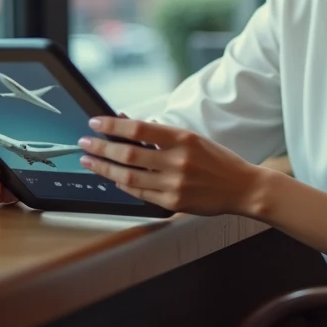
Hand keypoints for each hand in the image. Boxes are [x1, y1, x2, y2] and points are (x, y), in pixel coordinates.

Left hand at [79, 116, 262, 215]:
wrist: (242, 187)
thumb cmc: (218, 160)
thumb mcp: (193, 138)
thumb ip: (162, 134)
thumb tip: (130, 123)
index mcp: (183, 138)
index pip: (139, 129)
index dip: (113, 126)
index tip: (95, 123)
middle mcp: (177, 161)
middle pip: (128, 153)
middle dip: (101, 148)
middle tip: (84, 143)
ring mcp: (174, 184)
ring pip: (128, 176)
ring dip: (104, 168)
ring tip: (89, 161)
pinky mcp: (173, 202)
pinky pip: (139, 193)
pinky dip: (123, 185)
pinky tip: (112, 178)